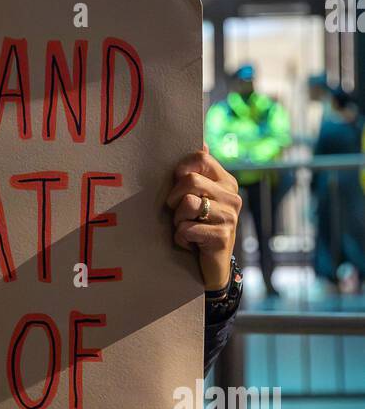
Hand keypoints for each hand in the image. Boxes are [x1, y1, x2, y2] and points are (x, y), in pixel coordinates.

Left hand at [166, 145, 240, 290]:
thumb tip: (202, 142)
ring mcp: (230, 216)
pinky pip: (187, 229)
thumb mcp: (197, 197)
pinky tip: (191, 243)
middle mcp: (232, 196)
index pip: (201, 158)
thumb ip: (199, 172)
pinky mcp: (223, 236)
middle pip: (190, 181)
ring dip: (178, 220)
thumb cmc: (198, 227)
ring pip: (187, 204)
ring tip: (187, 229)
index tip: (177, 185)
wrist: (211, 266)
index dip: (181, 170)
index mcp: (226, 182)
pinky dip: (182, 238)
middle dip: (175, 200)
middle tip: (179, 214)